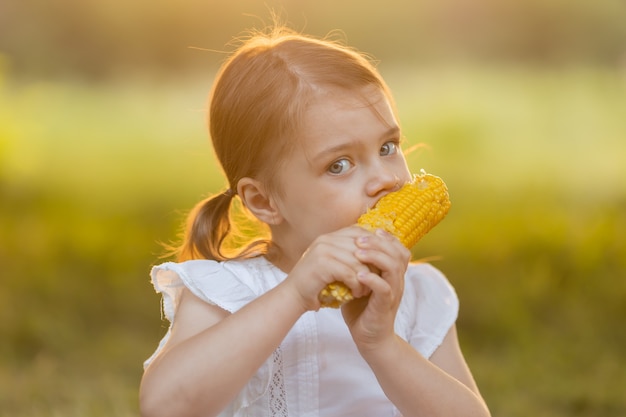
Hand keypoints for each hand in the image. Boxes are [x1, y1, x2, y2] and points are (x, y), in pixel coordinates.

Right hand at [283, 226, 373, 310]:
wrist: (293, 297)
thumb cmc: (314, 284)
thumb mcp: (332, 264)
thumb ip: (346, 255)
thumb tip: (373, 253)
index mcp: (328, 237)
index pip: (357, 231)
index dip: (372, 244)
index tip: (381, 260)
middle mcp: (325, 240)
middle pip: (361, 245)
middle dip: (372, 262)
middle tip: (378, 278)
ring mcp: (323, 250)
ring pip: (357, 260)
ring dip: (366, 277)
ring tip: (367, 290)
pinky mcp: (323, 264)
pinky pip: (350, 273)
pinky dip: (357, 285)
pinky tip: (357, 294)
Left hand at [341, 228, 410, 351]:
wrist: (368, 338)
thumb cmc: (362, 309)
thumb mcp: (359, 283)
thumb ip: (356, 266)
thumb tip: (340, 246)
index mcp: (393, 274)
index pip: (398, 248)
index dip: (386, 237)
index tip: (368, 230)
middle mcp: (397, 281)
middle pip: (398, 253)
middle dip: (378, 242)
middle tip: (359, 239)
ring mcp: (393, 293)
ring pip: (393, 267)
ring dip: (376, 257)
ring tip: (358, 252)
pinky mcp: (385, 306)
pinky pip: (385, 288)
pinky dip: (372, 279)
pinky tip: (359, 275)